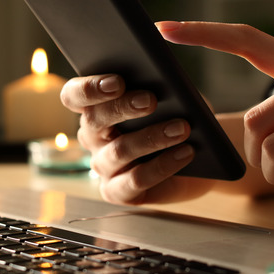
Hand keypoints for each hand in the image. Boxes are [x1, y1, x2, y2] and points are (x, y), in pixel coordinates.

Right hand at [60, 73, 212, 204]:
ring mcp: (102, 167)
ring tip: (182, 128)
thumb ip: (159, 86)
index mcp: (95, 107)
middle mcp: (92, 137)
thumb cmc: (178, 117)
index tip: (117, 82)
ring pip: (119, 150)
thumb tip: (162, 80)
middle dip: (123, 107)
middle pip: (94, 120)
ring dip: (152, 137)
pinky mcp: (118, 192)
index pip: (74, 96)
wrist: (199, 157)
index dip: (89, 88)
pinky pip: (135, 180)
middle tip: (151, 100)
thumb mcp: (171, 97)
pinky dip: (163, 165)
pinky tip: (185, 152)